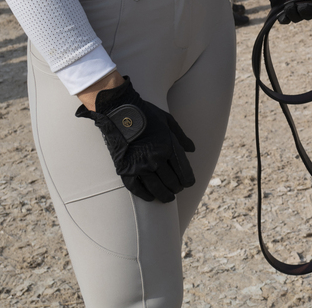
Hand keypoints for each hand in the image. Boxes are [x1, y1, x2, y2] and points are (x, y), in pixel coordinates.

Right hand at [75, 77, 195, 202]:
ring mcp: (140, 166)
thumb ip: (181, 137)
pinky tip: (150, 198)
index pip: (183, 170)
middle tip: (177, 190)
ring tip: (168, 199)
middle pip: (171, 181)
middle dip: (177, 188)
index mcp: (168, 146)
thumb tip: (192, 149)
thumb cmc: (146, 114)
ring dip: (164, 196)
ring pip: (156, 188)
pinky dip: (145, 195)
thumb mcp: (168, 121)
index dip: (188, 180)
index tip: (188, 184)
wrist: (119, 112)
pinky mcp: (125, 170)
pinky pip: (137, 188)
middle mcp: (156, 158)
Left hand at [236, 0, 311, 23]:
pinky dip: (284, 18)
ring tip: (289, 4)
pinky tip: (283, 9)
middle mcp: (305, 3)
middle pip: (310, 15)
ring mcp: (293, 6)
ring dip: (294, 14)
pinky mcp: (280, 9)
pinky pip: (284, 20)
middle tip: (302, 6)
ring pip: (297, 18)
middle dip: (307, 12)